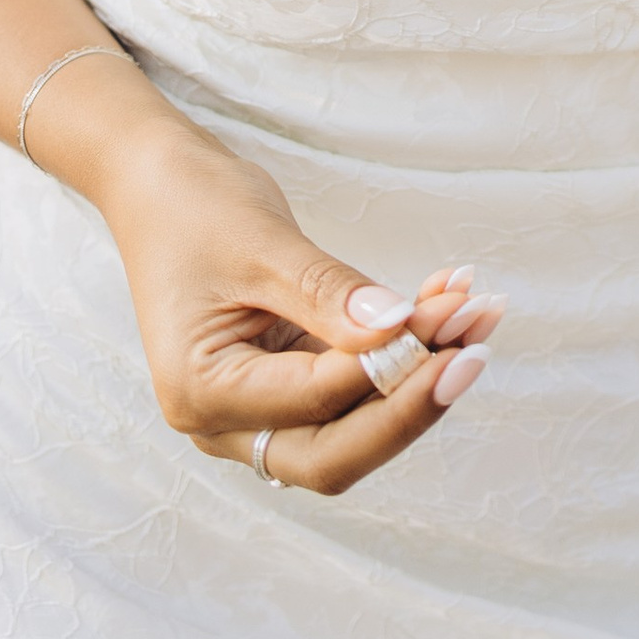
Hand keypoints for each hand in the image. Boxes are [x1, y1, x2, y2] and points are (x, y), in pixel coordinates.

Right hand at [88, 107, 501, 495]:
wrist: (160, 186)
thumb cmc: (196, 208)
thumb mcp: (264, 245)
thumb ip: (330, 294)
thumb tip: (401, 329)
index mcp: (201, 394)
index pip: (315, 406)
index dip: (390, 370)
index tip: (449, 317)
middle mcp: (223, 422)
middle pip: (335, 452)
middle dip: (412, 403)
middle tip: (477, 348)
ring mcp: (254, 409)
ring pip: (350, 426)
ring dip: (417, 374)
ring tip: (477, 310)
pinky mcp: (284, 382)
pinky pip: (350, 386)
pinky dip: (398, 351)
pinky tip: (447, 300)